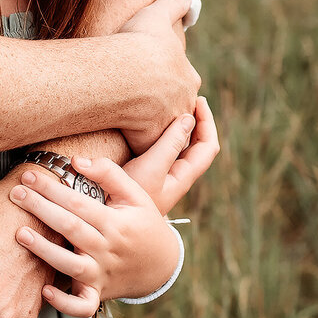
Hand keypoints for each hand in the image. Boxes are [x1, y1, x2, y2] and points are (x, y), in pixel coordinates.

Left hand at [9, 118, 206, 306]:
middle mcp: (107, 249)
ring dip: (44, 251)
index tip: (28, 176)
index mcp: (116, 223)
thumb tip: (76, 160)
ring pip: (71, 265)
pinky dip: (64, 303)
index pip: (79, 203)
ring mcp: (101, 274)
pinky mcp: (97, 294)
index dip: (53, 189)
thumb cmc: (142, 223)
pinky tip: (44, 289)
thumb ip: (108, 173)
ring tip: (20, 233)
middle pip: (71, 228)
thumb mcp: (135, 195)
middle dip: (41, 210)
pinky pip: (81, 305)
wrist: (161, 265)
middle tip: (15, 194)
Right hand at [116, 0, 200, 152]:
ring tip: (130, 125)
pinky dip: (133, 142)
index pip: (181, 82)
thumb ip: (175, 1)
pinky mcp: (150, 140)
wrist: (125, 72)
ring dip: (150, 128)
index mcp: (188, 77)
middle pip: (175, 109)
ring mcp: (168, 124)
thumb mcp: (159, 13)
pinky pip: (142, 145)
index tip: (149, 80)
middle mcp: (183, 103)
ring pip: (162, 129)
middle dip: (161, 109)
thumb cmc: (139, 42)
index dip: (165, 80)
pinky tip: (118, 137)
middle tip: (139, 105)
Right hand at [125, 96, 218, 214]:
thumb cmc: (131, 198)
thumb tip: (189, 118)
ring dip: (182, 126)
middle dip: (198, 121)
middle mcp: (177, 176)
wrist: (108, 219)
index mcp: (184, 176)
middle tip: (189, 98)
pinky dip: (166, 134)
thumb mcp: (152, 168)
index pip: (208, 146)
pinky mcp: (147, 174)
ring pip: (181, 147)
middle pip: (198, 145)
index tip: (198, 100)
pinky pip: (165, 150)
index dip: (208, 122)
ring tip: (174, 107)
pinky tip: (153, 125)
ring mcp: (162, 176)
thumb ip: (170, 144)